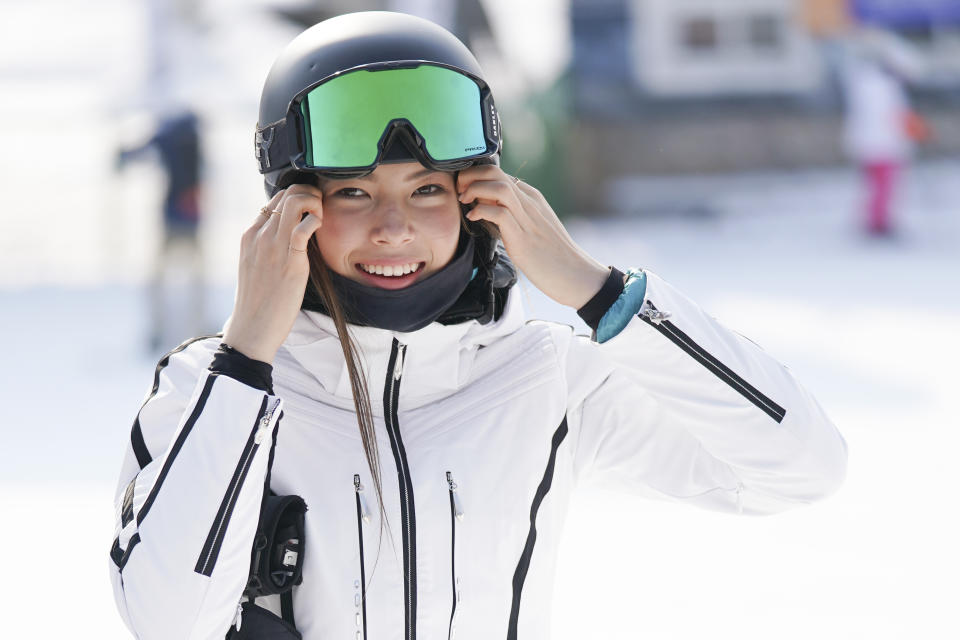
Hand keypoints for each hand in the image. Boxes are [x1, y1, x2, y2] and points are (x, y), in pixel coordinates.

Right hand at [222, 184, 322, 363]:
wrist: (252, 327)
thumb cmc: (260, 301)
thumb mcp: (258, 266)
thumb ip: (269, 247)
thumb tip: (291, 236)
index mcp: (250, 234)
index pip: (275, 199)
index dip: (297, 198)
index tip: (310, 212)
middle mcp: (259, 235)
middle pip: (286, 193)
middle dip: (309, 194)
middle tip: (320, 213)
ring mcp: (272, 245)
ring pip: (295, 201)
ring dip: (315, 203)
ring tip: (320, 220)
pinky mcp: (289, 259)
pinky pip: (304, 226)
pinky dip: (316, 220)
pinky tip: (320, 230)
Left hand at [457, 165, 608, 308]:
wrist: (574, 274)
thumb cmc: (552, 255)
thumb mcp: (532, 227)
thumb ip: (513, 215)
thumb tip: (488, 211)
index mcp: (532, 198)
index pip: (500, 173)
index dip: (476, 176)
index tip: (464, 189)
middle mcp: (530, 202)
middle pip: (495, 172)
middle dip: (470, 176)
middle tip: (459, 191)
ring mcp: (528, 217)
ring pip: (497, 186)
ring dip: (474, 189)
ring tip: (464, 201)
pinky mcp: (523, 236)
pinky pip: (499, 212)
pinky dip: (480, 211)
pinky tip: (473, 218)